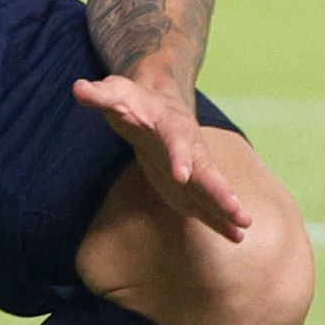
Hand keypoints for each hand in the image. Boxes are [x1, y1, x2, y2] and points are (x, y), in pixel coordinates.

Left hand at [73, 74, 251, 241]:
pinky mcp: (191, 185)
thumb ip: (100, 94)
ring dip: (228, 208)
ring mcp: (194, 169)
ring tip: (245, 226)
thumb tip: (78, 88)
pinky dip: (221, 219)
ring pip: (213, 190)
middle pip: (207, 171)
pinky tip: (237, 236)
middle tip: (236, 209)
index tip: (181, 177)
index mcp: (172, 127)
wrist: (158, 104)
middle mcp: (190, 150)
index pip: (177, 143)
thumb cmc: (134, 100)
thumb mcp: (116, 93)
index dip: (179, 158)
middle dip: (220, 190)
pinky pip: (208, 203)